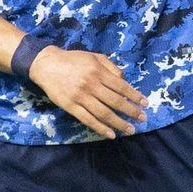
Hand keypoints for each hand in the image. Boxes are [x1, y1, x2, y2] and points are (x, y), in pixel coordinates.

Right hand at [28, 47, 148, 138]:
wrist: (47, 65)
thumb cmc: (73, 60)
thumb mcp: (94, 57)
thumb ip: (110, 67)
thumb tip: (124, 79)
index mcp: (98, 71)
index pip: (121, 86)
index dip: (134, 96)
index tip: (145, 104)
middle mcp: (91, 85)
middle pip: (115, 101)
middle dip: (131, 111)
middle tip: (143, 119)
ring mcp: (80, 97)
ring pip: (104, 113)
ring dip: (119, 123)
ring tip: (130, 130)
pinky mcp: (70, 107)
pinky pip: (88, 120)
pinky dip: (100, 128)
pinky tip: (111, 134)